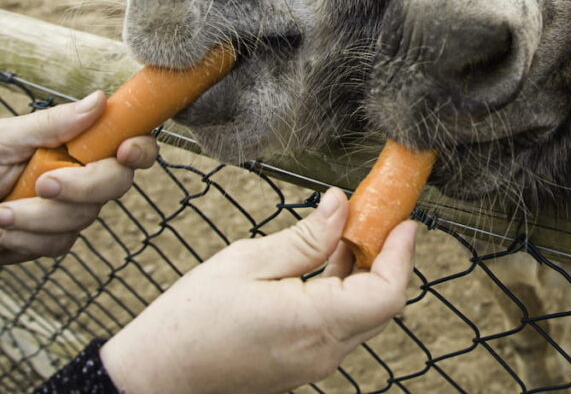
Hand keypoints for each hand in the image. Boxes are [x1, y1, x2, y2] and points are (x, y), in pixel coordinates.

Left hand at [0, 91, 157, 263]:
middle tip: (44, 185)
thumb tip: (100, 100)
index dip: (139, 148)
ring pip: (84, 219)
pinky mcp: (48, 238)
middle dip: (83, 188)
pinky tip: (2, 230)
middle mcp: (79, 173)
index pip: (128, 142)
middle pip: (116, 184)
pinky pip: (58, 244)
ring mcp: (66, 208)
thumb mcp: (3, 139)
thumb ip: (52, 125)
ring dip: (39, 219)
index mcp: (73, 143)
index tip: (123, 151)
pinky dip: (26, 239)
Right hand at [100, 187, 417, 393]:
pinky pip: (340, 326)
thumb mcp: (247, 262)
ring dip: (364, 272)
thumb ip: (305, 238)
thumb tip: (342, 206)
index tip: (405, 220)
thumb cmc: (190, 320)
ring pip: (362, 315)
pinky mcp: (302, 366)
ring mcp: (314, 364)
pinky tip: (326, 261)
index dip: (403, 255)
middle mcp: (323, 352)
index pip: (387, 294)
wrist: (155, 377)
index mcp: (313, 324)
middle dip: (386, 256)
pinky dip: (343, 292)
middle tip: (376, 215)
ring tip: (348, 230)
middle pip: (381, 304)